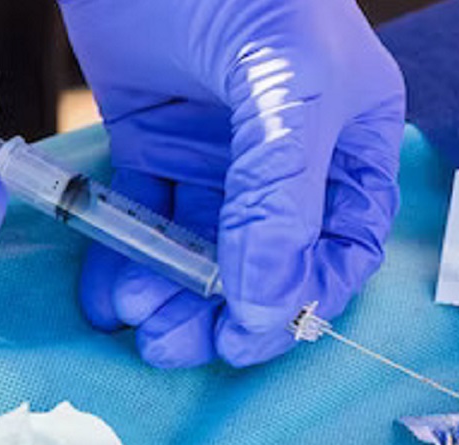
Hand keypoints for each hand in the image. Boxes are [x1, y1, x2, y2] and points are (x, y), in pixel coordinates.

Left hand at [60, 0, 405, 367]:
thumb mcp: (287, 89)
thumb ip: (281, 198)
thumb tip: (264, 306)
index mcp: (352, 140)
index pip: (343, 242)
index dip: (305, 297)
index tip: (255, 337)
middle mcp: (291, 154)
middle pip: (269, 258)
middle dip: (225, 308)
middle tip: (179, 342)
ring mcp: (222, 149)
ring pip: (205, 246)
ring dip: (171, 291)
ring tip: (135, 314)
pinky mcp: (157, 139)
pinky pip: (145, 214)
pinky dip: (125, 256)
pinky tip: (107, 289)